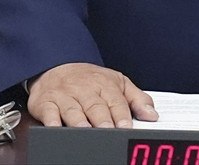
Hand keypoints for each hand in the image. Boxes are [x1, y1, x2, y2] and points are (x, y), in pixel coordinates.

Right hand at [27, 62, 157, 128]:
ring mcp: (64, 96)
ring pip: (73, 110)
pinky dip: (51, 120)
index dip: (122, 115)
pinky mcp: (46, 102)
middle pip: (95, 106)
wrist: (56, 66)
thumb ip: (136, 99)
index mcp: (105, 84)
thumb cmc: (89, 80)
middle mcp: (85, 90)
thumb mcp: (117, 83)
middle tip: (108, 131)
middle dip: (102, 119)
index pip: (116, 101)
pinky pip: (48, 111)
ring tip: (86, 131)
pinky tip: (56, 127)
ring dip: (79, 121)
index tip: (126, 127)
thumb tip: (152, 115)